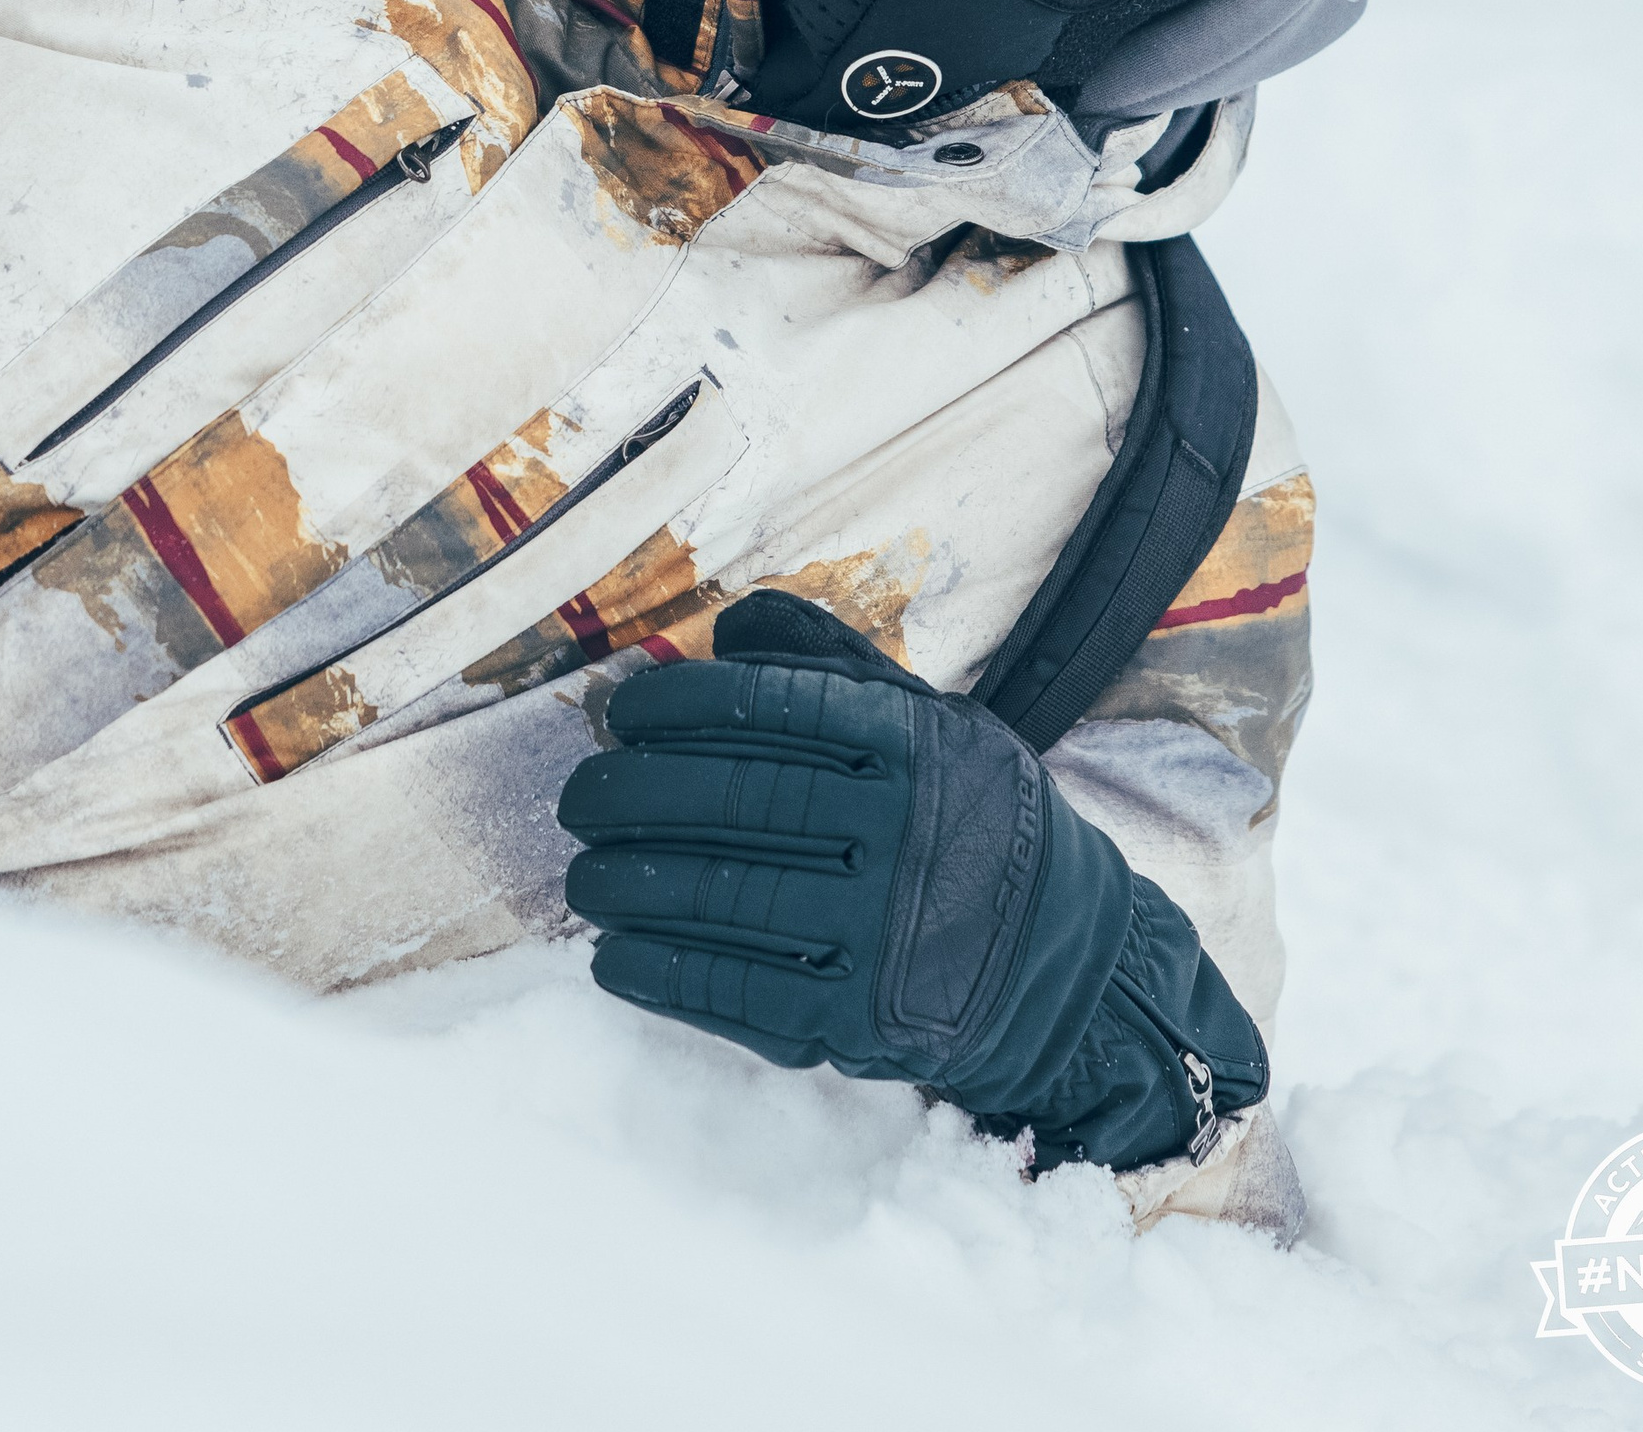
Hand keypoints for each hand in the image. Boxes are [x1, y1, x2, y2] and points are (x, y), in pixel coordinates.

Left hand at [558, 589, 1265, 1167]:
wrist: (1063, 964)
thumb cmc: (973, 820)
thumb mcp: (933, 723)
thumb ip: (832, 667)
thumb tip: (727, 624)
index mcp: (912, 746)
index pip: (769, 707)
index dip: (678, 705)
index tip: (625, 710)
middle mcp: (901, 833)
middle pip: (734, 800)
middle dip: (634, 794)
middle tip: (580, 794)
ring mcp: (882, 933)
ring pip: (725, 897)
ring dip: (631, 887)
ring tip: (583, 875)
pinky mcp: (863, 1020)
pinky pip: (739, 991)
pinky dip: (664, 973)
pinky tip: (613, 955)